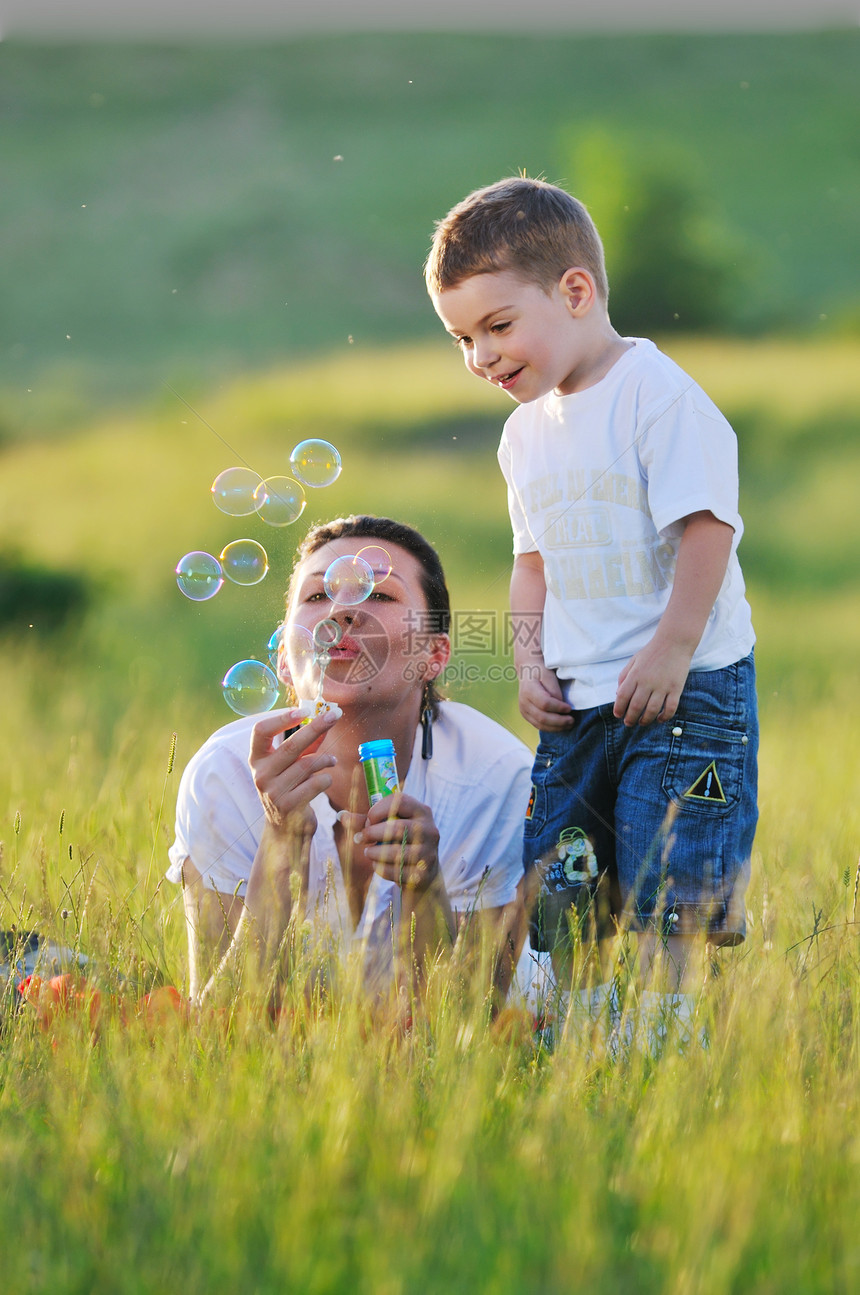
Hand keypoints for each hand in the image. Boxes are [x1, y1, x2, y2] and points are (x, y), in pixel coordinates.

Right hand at [249, 707, 338, 832]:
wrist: (284, 829)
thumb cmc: (289, 788)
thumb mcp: (292, 764)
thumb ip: (306, 744)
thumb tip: (325, 718)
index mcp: (257, 759)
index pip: (260, 731)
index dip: (280, 719)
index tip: (302, 710)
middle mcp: (260, 774)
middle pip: (290, 746)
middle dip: (316, 728)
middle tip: (335, 715)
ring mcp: (273, 792)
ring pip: (307, 765)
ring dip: (325, 759)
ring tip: (332, 761)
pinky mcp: (289, 806)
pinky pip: (315, 783)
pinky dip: (326, 778)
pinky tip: (326, 779)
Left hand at [345, 792, 441, 892]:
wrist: (423, 873)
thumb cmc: (401, 842)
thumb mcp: (387, 827)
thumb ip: (366, 821)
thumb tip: (340, 816)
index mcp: (422, 811)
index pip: (400, 801)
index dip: (378, 810)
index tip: (368, 820)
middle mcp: (430, 830)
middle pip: (397, 827)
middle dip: (372, 833)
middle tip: (361, 838)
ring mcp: (429, 853)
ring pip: (395, 851)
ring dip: (374, 852)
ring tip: (368, 852)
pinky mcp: (423, 874)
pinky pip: (395, 871)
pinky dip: (381, 868)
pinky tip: (378, 865)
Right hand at [518, 666, 574, 731]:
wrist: (527, 671)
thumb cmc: (540, 671)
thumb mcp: (549, 675)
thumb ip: (554, 690)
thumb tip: (561, 704)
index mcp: (528, 690)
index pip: (545, 703)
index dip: (558, 708)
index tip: (569, 708)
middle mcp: (524, 702)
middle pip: (542, 717)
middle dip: (559, 721)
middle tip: (572, 720)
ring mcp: (523, 710)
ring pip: (540, 725)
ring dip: (556, 727)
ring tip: (569, 725)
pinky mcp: (526, 715)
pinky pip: (539, 726)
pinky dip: (551, 728)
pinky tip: (561, 726)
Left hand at [614, 638, 692, 726]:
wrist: (674, 642)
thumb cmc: (652, 652)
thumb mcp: (633, 661)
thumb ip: (624, 677)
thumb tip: (617, 695)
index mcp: (635, 675)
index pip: (623, 696)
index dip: (619, 708)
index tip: (618, 715)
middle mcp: (647, 682)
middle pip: (636, 707)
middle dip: (630, 719)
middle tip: (629, 723)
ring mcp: (663, 686)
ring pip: (652, 710)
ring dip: (645, 720)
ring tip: (642, 722)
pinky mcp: (676, 689)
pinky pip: (670, 708)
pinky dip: (664, 717)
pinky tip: (659, 719)